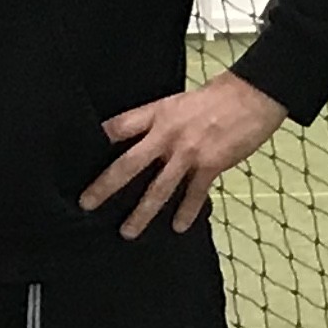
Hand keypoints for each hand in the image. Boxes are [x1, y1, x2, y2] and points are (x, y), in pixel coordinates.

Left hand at [79, 70, 288, 236]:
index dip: (98, 142)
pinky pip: (194, 193)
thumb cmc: (214, 97)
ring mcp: (188, 152)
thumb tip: (140, 140)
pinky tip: (178, 227)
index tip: (77, 158)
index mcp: (156, 114)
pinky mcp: (211, 165)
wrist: (251, 96)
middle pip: (128, 164)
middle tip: (87, 204)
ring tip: (127, 232)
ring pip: (159, 188)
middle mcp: (166, 135)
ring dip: (142, 213)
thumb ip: (156, 121)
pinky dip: (187, 212)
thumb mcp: (175, 102)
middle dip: (106, 186)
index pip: (117, 128)